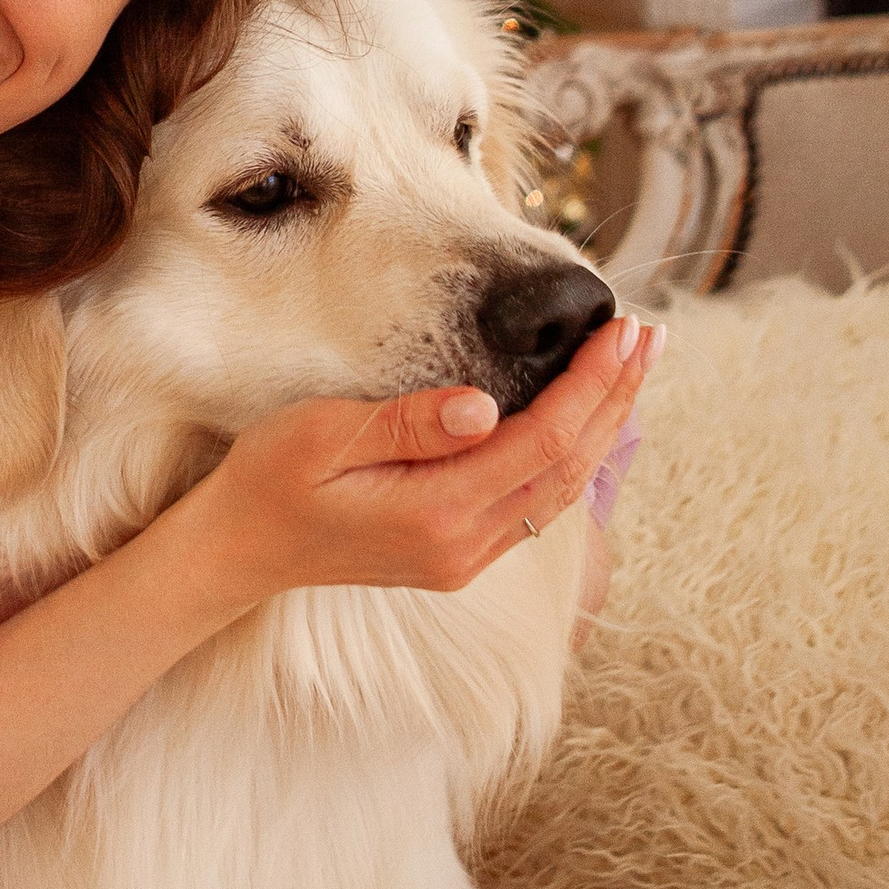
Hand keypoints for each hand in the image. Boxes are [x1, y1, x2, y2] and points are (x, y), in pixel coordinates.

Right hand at [177, 312, 661, 617]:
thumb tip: (484, 405)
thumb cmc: (269, 480)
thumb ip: (406, 423)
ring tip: (632, 369)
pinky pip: (537, 503)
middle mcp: (464, 545)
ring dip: (602, 427)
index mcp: (436, 513)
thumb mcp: (321, 435)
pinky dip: (572, 455)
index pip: (542, 440)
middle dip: (615, 398)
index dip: (591, 384)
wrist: (237, 552)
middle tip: (650, 336)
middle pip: (567, 466)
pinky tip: (583, 420)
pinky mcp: (458, 554)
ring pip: (561, 490)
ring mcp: (465, 557)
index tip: (624, 331)